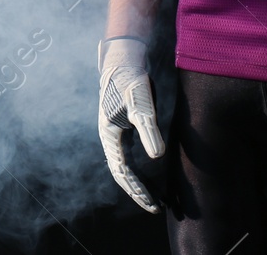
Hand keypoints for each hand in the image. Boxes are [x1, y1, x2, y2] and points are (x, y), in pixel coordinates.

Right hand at [97, 36, 165, 212]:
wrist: (124, 59)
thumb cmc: (130, 81)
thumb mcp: (140, 104)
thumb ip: (148, 129)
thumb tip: (157, 155)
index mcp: (109, 135)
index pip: (123, 171)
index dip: (137, 190)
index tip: (151, 204)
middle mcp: (111, 137)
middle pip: (121, 173)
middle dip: (137, 192)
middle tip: (154, 207)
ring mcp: (116, 133)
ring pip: (124, 166)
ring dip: (137, 182)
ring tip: (152, 197)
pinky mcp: (123, 126)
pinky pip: (129, 155)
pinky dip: (138, 168)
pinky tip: (150, 173)